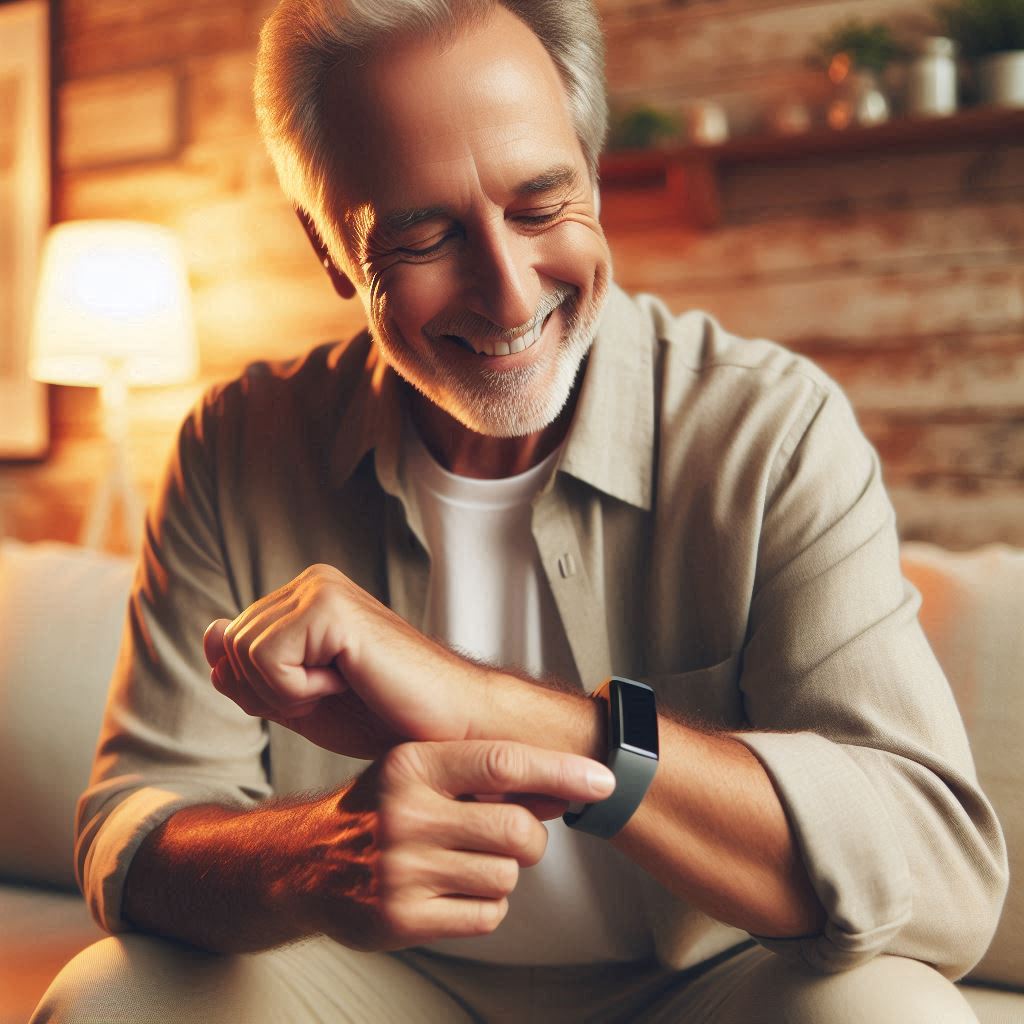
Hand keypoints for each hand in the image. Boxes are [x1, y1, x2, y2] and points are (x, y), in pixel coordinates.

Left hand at [204, 564, 487, 758]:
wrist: (447, 725)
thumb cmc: (383, 715)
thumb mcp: (298, 700)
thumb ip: (250, 671)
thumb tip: (209, 631)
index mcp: (304, 596)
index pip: (230, 647)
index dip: (263, 689)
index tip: (325, 691)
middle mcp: (311, 581)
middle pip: (230, 648)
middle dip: (270, 691)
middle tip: (335, 692)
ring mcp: (321, 588)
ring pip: (242, 654)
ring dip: (287, 693)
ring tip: (345, 684)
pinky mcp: (330, 607)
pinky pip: (267, 660)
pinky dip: (298, 691)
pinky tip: (348, 680)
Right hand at [285, 739, 614, 951]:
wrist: (304, 863)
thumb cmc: (380, 808)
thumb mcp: (420, 771)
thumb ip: (486, 774)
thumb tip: (567, 781)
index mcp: (412, 765)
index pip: (503, 762)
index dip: (562, 771)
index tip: (605, 780)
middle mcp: (404, 813)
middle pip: (518, 831)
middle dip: (529, 840)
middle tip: (510, 838)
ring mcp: (400, 869)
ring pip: (506, 877)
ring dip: (500, 874)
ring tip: (464, 863)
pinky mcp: (399, 918)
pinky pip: (486, 917)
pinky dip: (484, 908)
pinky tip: (452, 891)